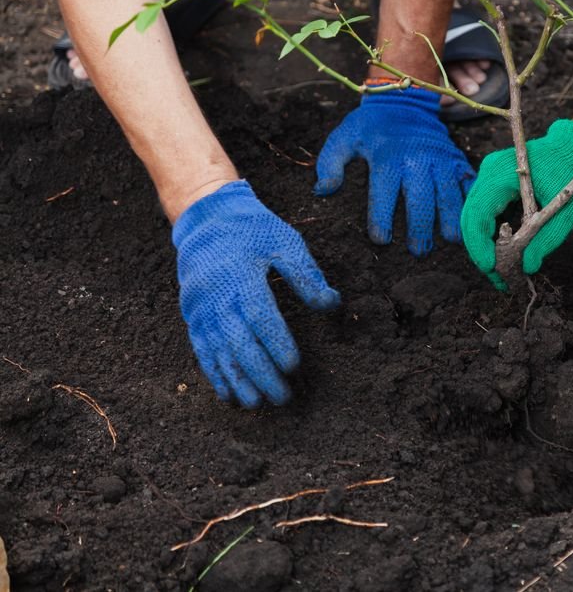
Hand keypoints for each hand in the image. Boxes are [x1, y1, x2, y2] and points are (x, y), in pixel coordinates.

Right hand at [173, 181, 339, 407]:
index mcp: (241, 274)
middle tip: (282, 396)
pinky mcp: (192, 315)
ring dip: (236, 380)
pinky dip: (215, 374)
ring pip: (217, 351)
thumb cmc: (253, 230)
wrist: (206, 217)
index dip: (275, 342)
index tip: (294, 365)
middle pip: (238, 341)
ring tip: (256, 403)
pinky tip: (230, 394)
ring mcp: (200, 307)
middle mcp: (216, 294)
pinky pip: (201, 350)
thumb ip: (306, 274)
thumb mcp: (284, 241)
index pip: (259, 315)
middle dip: (260, 372)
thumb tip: (332, 304)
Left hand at [314, 84, 475, 255]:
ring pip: (448, 192)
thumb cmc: (371, 126)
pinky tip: (470, 219)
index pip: (384, 192)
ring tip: (450, 240)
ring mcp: (440, 159)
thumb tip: (323, 191)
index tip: (381, 239)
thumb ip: (330, 163)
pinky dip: (470, 200)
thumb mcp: (344, 137)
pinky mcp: (456, 159)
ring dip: (450, 218)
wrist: (405, 100)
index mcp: (387, 155)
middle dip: (420, 227)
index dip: (381, 217)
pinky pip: (467, 182)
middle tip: (418, 251)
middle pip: (421, 198)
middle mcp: (417, 158)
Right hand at [460, 119, 572, 288]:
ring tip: (501, 271)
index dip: (480, 246)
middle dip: (481, 251)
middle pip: (472, 219)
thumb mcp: (564, 210)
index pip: (477, 216)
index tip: (492, 269)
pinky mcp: (496, 184)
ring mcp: (490, 177)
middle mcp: (488, 173)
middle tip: (497, 278)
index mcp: (500, 175)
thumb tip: (526, 267)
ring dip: (486, 245)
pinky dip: (493, 234)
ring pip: (477, 218)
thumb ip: (544, 239)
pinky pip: (487, 213)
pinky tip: (504, 254)